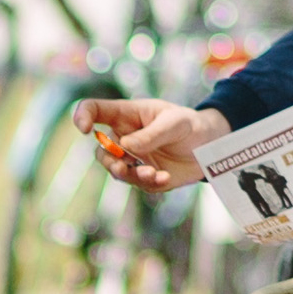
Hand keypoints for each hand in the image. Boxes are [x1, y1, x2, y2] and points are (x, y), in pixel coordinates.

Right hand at [72, 98, 223, 191]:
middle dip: (108, 160)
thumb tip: (124, 147)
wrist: (210, 146)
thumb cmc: (189, 124)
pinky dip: (149, 182)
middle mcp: (124, 138)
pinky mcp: (145, 177)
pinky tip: (164, 177)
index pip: (95, 110)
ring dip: (129, 174)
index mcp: (126, 115)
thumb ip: (151, 134)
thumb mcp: (175, 123)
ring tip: (151, 173)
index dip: (82, 116)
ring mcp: (133, 159)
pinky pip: (139, 183)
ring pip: (116, 171)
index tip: (84, 128)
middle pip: (101, 150)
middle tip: (120, 166)